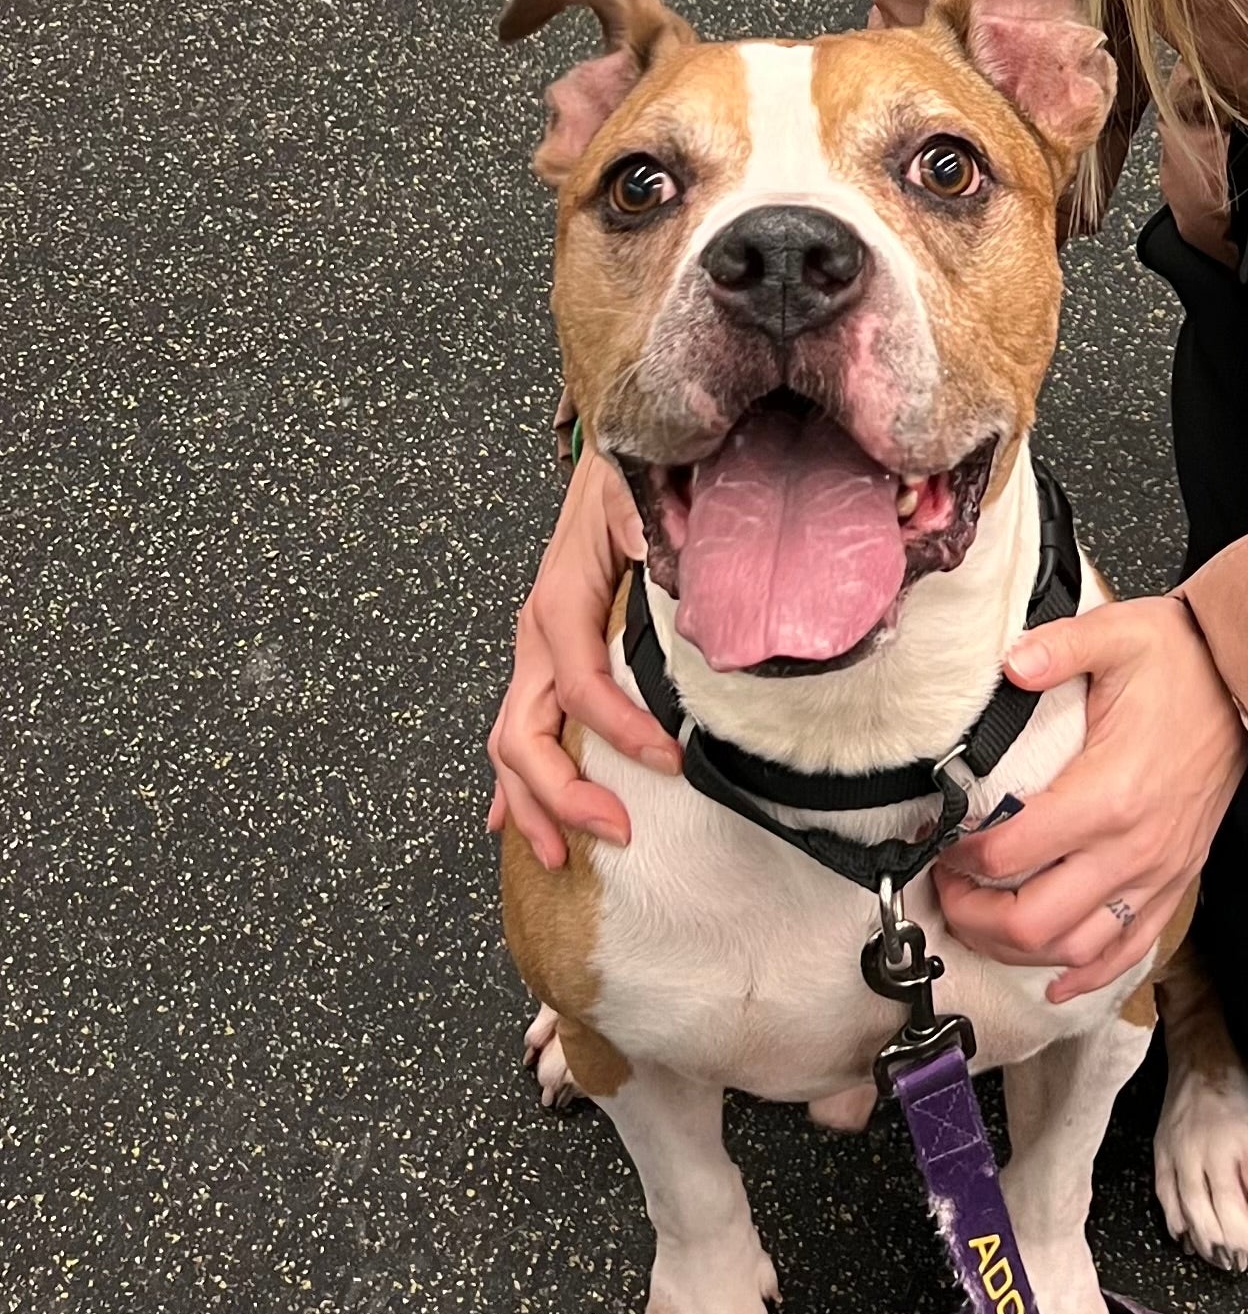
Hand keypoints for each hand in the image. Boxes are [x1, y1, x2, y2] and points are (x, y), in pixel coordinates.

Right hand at [485, 442, 680, 867]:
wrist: (609, 456)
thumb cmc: (628, 476)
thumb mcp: (637, 486)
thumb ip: (645, 516)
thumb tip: (657, 546)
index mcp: (559, 601)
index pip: (578, 685)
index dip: (618, 729)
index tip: (671, 760)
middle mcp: (535, 633)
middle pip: (523, 732)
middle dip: (563, 794)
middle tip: (620, 832)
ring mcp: (531, 650)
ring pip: (509, 743)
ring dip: (531, 805)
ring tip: (561, 856)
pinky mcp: (540, 658)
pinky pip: (514, 729)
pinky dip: (512, 784)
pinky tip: (511, 824)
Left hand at [931, 594, 1247, 1005]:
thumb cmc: (1183, 664)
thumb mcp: (1118, 636)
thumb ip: (1057, 648)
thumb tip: (1009, 663)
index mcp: (1107, 793)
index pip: (1011, 853)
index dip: (960, 857)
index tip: (941, 839)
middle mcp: (1131, 848)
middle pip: (1034, 921)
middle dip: (976, 917)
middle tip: (949, 891)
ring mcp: (1156, 873)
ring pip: (1075, 949)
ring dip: (1019, 950)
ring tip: (984, 924)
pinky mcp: (1174, 882)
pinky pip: (1128, 950)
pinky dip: (1087, 975)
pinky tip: (1055, 978)